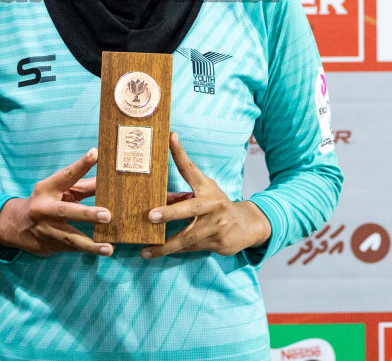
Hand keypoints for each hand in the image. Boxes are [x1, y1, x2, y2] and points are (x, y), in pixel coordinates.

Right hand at [0, 147, 114, 257]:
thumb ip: (82, 186)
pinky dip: (88, 249)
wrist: (18, 225)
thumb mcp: (59, 190)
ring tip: (108, 248)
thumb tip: (108, 181)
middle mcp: (44, 209)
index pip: (66, 175)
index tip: (95, 154)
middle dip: (87, 214)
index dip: (81, 165)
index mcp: (47, 189)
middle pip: (66, 211)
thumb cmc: (46, 201)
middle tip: (107, 215)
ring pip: (70, 237)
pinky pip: (72, 248)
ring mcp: (46, 229)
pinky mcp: (51, 245)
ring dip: (90, 244)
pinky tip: (103, 251)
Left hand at [139, 132, 271, 258]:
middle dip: (169, 213)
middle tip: (150, 215)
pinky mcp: (217, 242)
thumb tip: (153, 196)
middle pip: (189, 209)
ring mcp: (216, 225)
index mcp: (206, 187)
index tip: (170, 137)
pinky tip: (156, 253)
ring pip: (187, 237)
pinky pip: (190, 248)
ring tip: (145, 250)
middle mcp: (212, 204)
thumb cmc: (215, 207)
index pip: (190, 168)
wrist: (246, 225)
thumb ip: (179, 197)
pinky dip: (173, 251)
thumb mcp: (201, 196)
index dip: (180, 152)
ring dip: (164, 245)